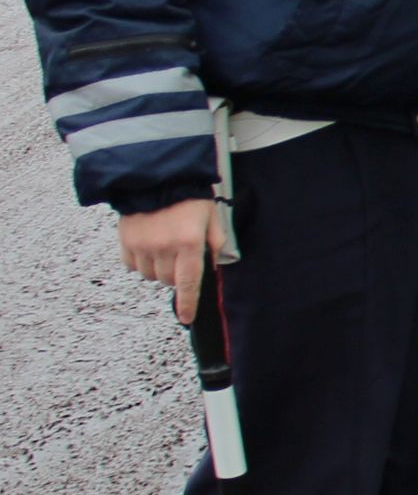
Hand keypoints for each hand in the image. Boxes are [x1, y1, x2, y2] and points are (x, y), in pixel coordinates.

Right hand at [121, 198, 225, 324]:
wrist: (156, 176)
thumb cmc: (188, 195)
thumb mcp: (211, 217)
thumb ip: (216, 243)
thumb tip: (214, 265)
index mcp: (189, 242)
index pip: (188, 283)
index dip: (187, 304)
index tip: (187, 318)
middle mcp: (164, 247)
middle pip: (169, 281)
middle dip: (177, 275)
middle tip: (180, 255)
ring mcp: (142, 245)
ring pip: (151, 275)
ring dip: (159, 269)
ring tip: (164, 247)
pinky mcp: (125, 241)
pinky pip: (132, 266)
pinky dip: (141, 262)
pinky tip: (148, 245)